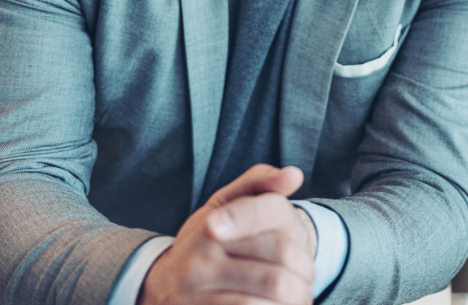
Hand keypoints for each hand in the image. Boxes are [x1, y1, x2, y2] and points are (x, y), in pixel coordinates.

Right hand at [140, 165, 315, 304]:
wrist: (162, 286)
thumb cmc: (208, 242)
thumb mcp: (224, 205)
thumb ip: (259, 183)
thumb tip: (294, 175)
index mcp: (210, 223)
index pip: (266, 217)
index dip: (297, 241)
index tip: (302, 261)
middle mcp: (199, 257)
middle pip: (279, 259)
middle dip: (303, 275)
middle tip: (306, 284)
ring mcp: (194, 291)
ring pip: (271, 290)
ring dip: (296, 298)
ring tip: (298, 300)